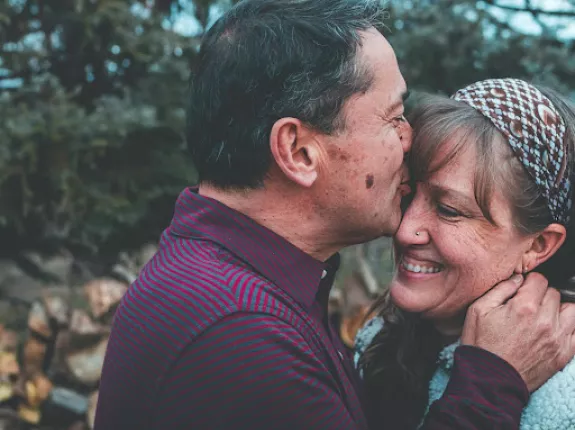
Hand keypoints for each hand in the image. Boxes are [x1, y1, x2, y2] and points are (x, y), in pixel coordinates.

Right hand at [461, 272, 574, 391]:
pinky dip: (568, 328)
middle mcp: (545, 321)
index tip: (521, 291)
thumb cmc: (481, 345)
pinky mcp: (563, 354)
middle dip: (541, 296)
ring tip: (544, 317)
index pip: (539, 280)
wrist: (489, 380)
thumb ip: (500, 289)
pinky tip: (553, 330)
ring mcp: (557, 338)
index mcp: (523, 307)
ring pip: (571, 310)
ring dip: (558, 310)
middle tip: (527, 306)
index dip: (528, 283)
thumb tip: (517, 278)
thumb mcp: (478, 310)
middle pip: (554, 293)